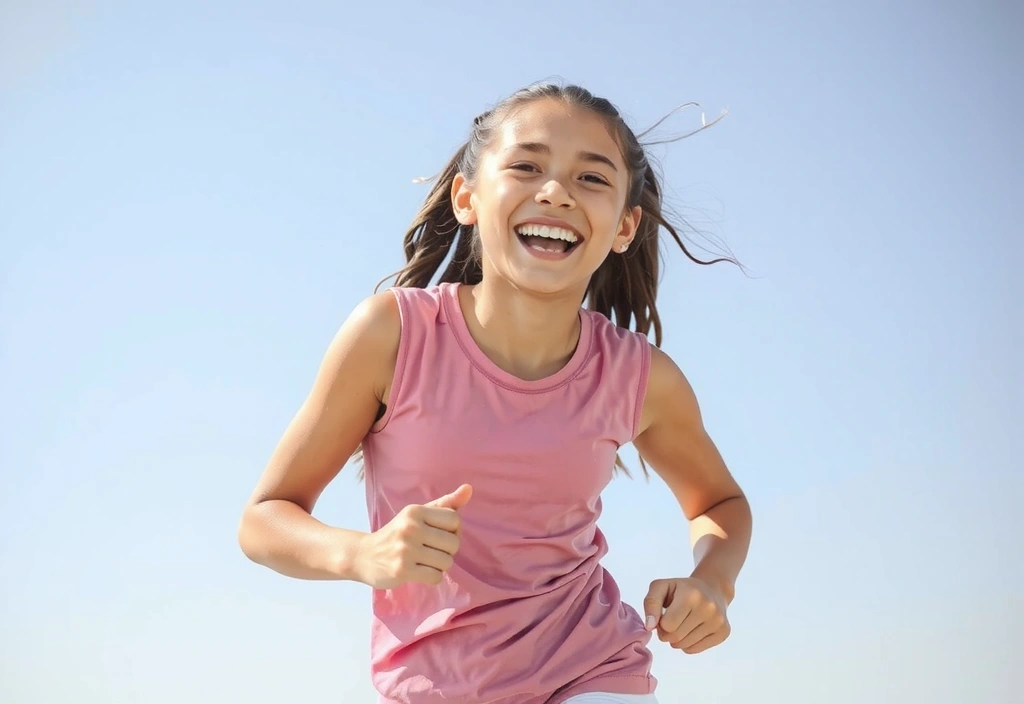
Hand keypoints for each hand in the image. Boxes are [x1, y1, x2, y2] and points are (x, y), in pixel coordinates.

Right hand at [356, 484, 471, 589]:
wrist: (364, 556)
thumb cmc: (398, 533)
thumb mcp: (419, 514)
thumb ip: (445, 503)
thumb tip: (469, 488)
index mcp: (415, 511)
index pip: (454, 519)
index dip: (453, 530)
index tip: (441, 534)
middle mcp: (410, 528)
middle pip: (453, 543)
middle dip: (447, 550)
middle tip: (432, 550)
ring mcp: (405, 550)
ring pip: (446, 562)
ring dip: (440, 565)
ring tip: (425, 561)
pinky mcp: (402, 571)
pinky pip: (436, 577)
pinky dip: (432, 577)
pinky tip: (420, 571)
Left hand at [643, 577, 729, 653]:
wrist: (711, 589)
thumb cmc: (681, 589)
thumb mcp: (661, 587)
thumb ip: (651, 603)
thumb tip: (649, 626)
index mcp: (692, 595)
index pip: (667, 625)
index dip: (660, 622)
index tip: (664, 615)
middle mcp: (708, 608)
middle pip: (675, 637)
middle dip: (667, 633)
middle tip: (671, 621)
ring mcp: (718, 621)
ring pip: (684, 646)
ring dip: (676, 639)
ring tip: (681, 624)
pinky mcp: (724, 632)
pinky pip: (695, 650)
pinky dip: (688, 644)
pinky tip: (691, 630)